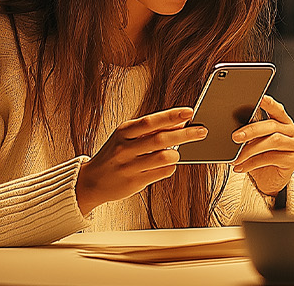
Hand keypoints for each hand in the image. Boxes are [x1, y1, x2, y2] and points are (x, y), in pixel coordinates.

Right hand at [76, 107, 206, 214]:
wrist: (91, 181)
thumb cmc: (114, 155)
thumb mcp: (125, 137)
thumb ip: (149, 130)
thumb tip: (178, 122)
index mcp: (123, 132)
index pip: (150, 121)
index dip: (171, 116)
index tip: (189, 112)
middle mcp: (125, 148)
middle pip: (161, 139)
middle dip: (185, 134)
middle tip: (202, 130)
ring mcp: (130, 166)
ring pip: (164, 158)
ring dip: (176, 155)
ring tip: (177, 153)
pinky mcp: (135, 182)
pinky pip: (162, 172)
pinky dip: (170, 167)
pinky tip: (167, 165)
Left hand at [230, 96, 293, 195]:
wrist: (268, 181)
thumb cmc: (261, 159)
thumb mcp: (255, 142)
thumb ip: (251, 132)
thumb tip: (234, 127)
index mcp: (283, 122)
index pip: (277, 109)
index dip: (269, 103)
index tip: (259, 98)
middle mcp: (292, 131)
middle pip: (272, 126)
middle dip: (252, 130)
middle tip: (236, 137)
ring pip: (273, 141)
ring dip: (251, 149)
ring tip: (236, 157)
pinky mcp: (293, 160)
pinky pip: (271, 158)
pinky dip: (252, 163)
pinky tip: (241, 167)